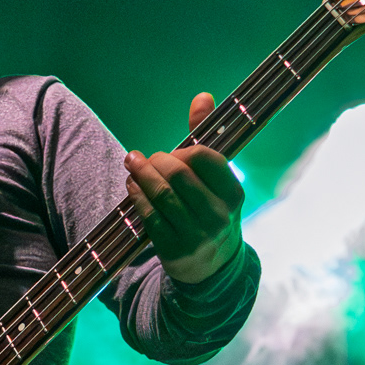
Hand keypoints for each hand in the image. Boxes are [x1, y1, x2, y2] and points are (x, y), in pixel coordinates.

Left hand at [124, 92, 245, 283]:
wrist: (212, 269)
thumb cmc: (211, 212)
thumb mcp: (217, 182)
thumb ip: (206, 138)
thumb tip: (202, 96)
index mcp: (233, 194)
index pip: (206, 158)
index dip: (183, 151)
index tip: (173, 153)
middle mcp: (218, 216)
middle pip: (179, 175)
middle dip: (156, 161)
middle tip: (144, 158)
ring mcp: (196, 235)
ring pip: (161, 195)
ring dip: (140, 174)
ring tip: (131, 163)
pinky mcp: (174, 250)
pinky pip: (149, 216)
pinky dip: (136, 196)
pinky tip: (131, 186)